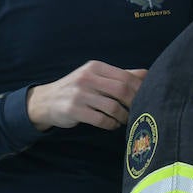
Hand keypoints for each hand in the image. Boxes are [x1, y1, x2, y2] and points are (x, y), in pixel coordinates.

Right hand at [27, 61, 146, 131]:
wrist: (46, 100)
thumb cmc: (78, 89)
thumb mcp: (95, 76)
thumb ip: (120, 75)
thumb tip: (146, 74)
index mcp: (95, 67)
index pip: (125, 77)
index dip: (139, 89)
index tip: (146, 98)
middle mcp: (87, 78)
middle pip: (121, 91)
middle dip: (133, 103)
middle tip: (138, 111)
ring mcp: (79, 94)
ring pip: (113, 107)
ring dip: (123, 116)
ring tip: (124, 120)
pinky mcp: (74, 110)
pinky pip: (101, 120)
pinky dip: (111, 124)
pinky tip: (112, 125)